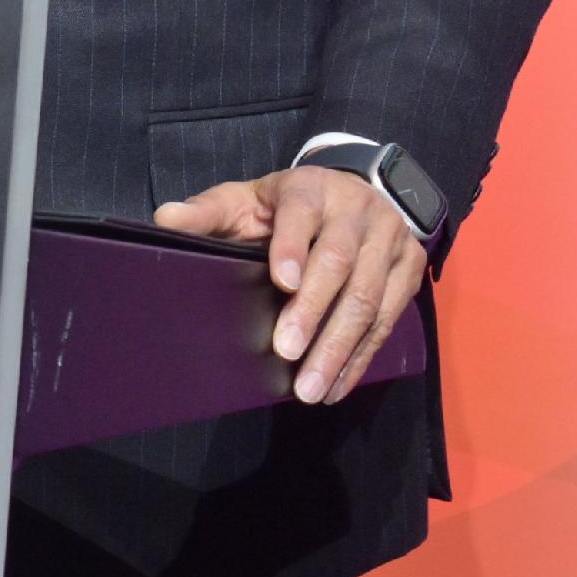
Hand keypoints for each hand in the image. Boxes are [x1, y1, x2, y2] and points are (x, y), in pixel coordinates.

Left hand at [155, 167, 427, 405]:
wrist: (354, 192)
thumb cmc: (285, 205)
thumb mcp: (245, 197)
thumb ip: (208, 211)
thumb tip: (165, 221)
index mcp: (311, 189)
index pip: (302, 215)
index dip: (293, 247)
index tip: (281, 282)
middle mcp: (357, 211)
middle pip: (339, 263)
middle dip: (313, 311)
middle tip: (287, 352)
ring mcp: (390, 241)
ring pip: (368, 299)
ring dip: (339, 347)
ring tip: (312, 387)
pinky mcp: (411, 271)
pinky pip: (388, 320)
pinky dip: (361, 357)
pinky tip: (338, 384)